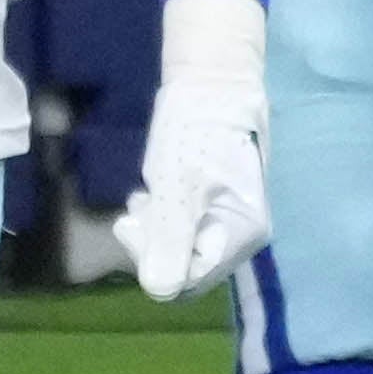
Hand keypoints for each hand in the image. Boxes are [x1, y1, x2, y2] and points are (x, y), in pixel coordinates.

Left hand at [123, 0, 273, 302]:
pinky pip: (185, 229)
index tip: (130, 225)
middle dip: (153, 245)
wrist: (213, 81)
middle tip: (130, 214)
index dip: (155, 261)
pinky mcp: (217, 204)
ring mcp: (230, 220)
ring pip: (182, 248)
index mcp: (242, 235)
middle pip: (187, 268)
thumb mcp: (177, 189)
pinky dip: (163, 217)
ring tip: (141, 199)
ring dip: (154, 230)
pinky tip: (152, 193)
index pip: (191, 279)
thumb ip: (170, 242)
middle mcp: (241, 235)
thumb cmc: (197, 132)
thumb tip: (160, 291)